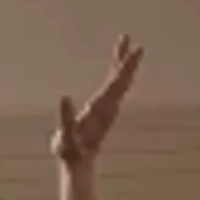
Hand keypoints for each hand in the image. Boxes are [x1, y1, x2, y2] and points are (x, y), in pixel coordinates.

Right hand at [55, 38, 143, 169]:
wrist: (78, 162)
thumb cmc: (70, 150)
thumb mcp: (65, 136)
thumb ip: (66, 118)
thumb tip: (64, 97)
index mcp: (100, 107)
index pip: (116, 82)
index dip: (125, 65)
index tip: (135, 50)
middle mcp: (108, 105)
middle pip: (120, 78)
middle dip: (125, 58)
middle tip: (128, 38)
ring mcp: (108, 107)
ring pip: (119, 81)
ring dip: (122, 63)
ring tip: (126, 46)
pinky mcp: (104, 109)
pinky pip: (114, 86)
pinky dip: (117, 73)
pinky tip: (118, 68)